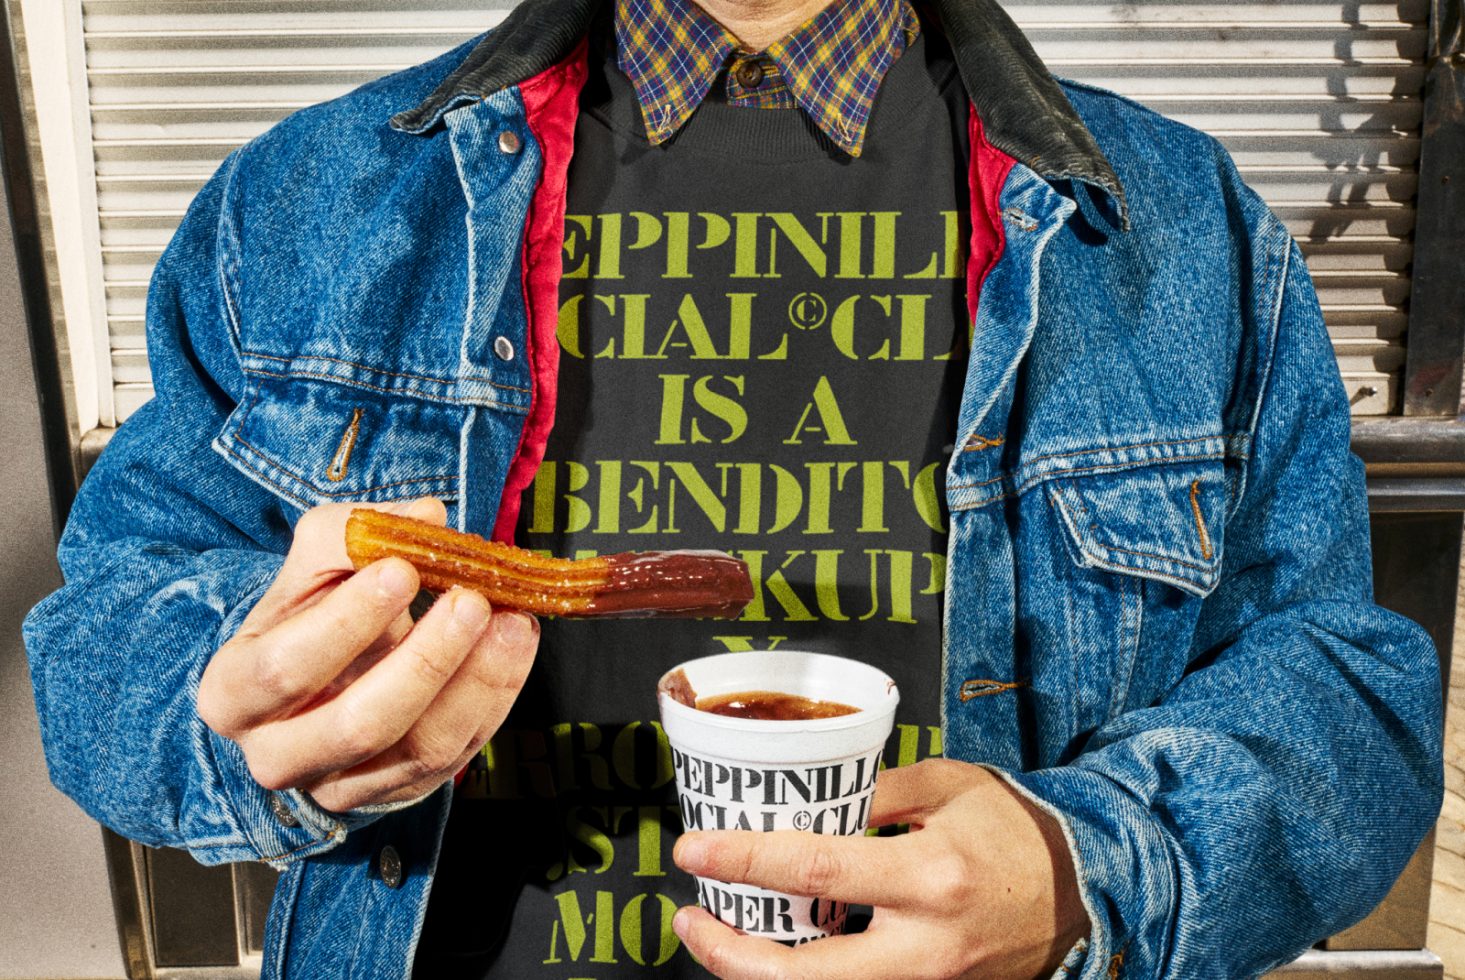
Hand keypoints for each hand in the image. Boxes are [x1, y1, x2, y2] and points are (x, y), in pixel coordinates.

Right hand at [196, 498, 537, 812]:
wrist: (312, 681)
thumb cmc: (308, 616)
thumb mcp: (311, 567)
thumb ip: (355, 533)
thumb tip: (423, 517)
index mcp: (235, 693)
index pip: (286, 667)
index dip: (347, 621)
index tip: (401, 570)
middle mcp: (279, 754)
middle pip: (360, 723)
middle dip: (426, 660)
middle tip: (471, 602)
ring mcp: (342, 784)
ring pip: (420, 748)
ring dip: (478, 682)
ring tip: (512, 622)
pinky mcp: (398, 792)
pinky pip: (456, 756)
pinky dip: (495, 699)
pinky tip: (514, 647)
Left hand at [671, 759, 1088, 979]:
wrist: (1085, 889)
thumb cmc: (1014, 829)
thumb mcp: (948, 784)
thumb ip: (876, 789)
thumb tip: (809, 793)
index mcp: (927, 877)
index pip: (814, 872)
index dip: (744, 861)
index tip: (694, 850)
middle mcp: (923, 945)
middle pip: (803, 977)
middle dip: (730, 956)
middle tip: (690, 922)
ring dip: (758, 972)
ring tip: (721, 934)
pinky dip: (805, 972)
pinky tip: (779, 945)